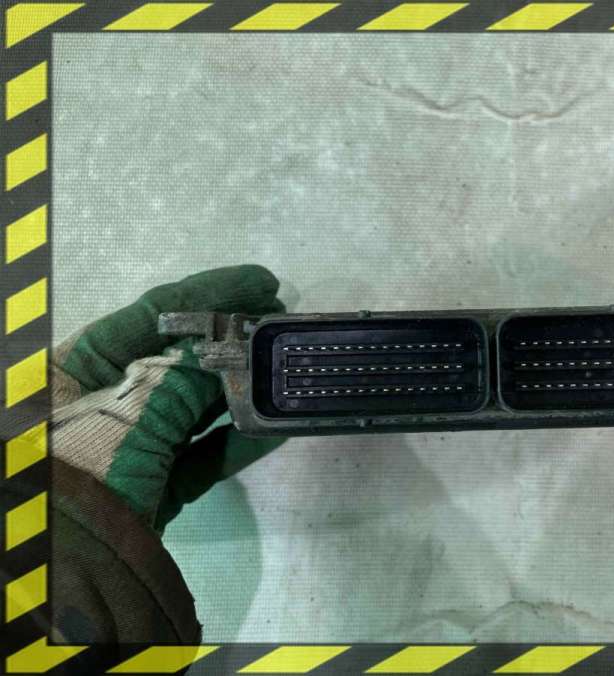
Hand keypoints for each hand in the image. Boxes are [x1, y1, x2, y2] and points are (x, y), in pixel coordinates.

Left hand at [50, 265, 286, 531]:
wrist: (63, 579)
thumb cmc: (82, 472)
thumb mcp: (131, 414)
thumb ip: (184, 378)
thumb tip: (229, 347)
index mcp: (69, 373)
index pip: (146, 316)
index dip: (207, 295)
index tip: (261, 282)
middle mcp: (94, 404)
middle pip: (174, 361)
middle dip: (229, 345)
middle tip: (280, 326)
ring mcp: (124, 447)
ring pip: (190, 409)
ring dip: (239, 392)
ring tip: (284, 371)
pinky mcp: (150, 488)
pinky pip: (199, 457)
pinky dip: (235, 444)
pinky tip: (276, 429)